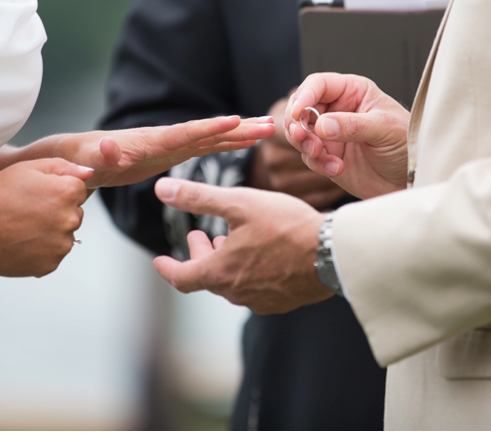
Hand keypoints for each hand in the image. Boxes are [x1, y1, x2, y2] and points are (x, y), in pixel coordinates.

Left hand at [0, 115, 275, 188]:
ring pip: (205, 141)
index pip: (175, 137)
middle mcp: (153, 143)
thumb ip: (76, 159)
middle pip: (199, 135)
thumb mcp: (58, 162)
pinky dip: (224, 146)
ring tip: (269, 128)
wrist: (54, 159)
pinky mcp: (165, 156)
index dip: (204, 132)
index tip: (231, 123)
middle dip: (232, 130)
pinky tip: (246, 144)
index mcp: (135, 146)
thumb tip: (100, 153)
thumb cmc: (54, 161)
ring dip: (236, 136)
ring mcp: (161, 149)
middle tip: (266, 123)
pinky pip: (200, 152)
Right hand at [0, 158, 91, 276]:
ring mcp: (61, 245)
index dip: (56, 189)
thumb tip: (88, 173)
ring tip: (23, 227)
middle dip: (58, 211)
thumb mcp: (27, 168)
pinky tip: (22, 242)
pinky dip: (42, 250)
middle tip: (28, 211)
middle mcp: (70, 220)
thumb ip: (64, 167)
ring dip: (51, 232)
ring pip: (65, 235)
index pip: (78, 190)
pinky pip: (54, 253)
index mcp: (67, 193)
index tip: (37, 195)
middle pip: (75, 213)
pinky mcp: (50, 264)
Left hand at [151, 177, 332, 313]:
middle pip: (208, 278)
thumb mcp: (239, 203)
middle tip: (201, 235)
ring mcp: (260, 300)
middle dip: (200, 255)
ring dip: (225, 262)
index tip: (158, 261)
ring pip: (232, 283)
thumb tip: (162, 189)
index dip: (167, 268)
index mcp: (219, 273)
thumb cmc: (286, 226)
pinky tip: (260, 255)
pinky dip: (247, 271)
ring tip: (230, 240)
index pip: (181, 278)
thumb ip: (198, 197)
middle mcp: (236, 293)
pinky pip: (256, 289)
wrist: (332, 253)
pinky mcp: (282, 302)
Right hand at [285, 73, 409, 199]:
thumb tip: (322, 125)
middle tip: (304, 138)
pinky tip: (337, 169)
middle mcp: (337, 109)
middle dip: (298, 123)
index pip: (318, 84)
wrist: (410, 179)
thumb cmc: (407, 145)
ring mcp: (331, 134)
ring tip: (320, 154)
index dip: (304, 96)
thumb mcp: (384, 129)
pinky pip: (310, 157)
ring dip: (305, 144)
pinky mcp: (328, 156)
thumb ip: (353, 125)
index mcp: (353, 91)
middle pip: (301, 107)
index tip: (298, 114)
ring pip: (300, 133)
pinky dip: (318, 163)